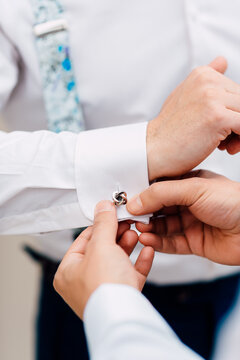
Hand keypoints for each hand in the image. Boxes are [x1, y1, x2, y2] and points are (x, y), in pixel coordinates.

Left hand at [54, 201, 153, 318]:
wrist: (123, 316)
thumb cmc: (104, 286)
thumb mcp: (101, 245)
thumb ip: (103, 223)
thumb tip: (102, 205)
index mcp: (68, 272)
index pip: (83, 240)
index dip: (99, 224)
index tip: (111, 213)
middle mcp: (84, 283)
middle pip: (101, 250)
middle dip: (116, 234)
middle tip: (127, 222)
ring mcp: (104, 290)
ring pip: (117, 261)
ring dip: (128, 245)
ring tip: (136, 233)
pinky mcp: (123, 296)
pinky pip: (131, 274)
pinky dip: (140, 261)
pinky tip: (147, 249)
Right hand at [127, 171, 239, 264]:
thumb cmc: (233, 202)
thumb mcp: (193, 188)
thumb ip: (161, 194)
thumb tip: (135, 201)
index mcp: (187, 185)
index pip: (157, 190)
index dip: (142, 197)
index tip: (126, 202)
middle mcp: (187, 203)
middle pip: (157, 210)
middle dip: (142, 214)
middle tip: (128, 219)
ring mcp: (190, 223)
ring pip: (161, 228)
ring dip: (148, 229)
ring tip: (138, 230)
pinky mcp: (193, 242)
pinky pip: (170, 243)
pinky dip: (157, 243)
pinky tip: (147, 240)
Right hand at [147, 57, 239, 180]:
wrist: (153, 150)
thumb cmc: (170, 131)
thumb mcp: (185, 96)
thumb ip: (207, 79)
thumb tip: (223, 61)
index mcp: (203, 74)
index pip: (237, 92)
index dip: (234, 112)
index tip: (224, 128)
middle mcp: (208, 81)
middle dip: (238, 122)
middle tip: (226, 141)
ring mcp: (212, 97)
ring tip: (225, 145)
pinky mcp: (217, 117)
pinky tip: (226, 148)